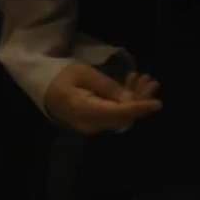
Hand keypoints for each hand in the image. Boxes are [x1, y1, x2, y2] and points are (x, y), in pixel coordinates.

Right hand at [44, 63, 162, 135]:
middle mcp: (90, 124)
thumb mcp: (84, 74)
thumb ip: (108, 87)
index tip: (157, 103)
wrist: (42, 87)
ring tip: (143, 79)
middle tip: (151, 81)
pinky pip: (115, 115)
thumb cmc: (61, 76)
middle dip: (140, 99)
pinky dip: (126, 102)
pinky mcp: (95, 123)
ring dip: (135, 99)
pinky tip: (131, 86)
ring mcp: (92, 126)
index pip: (117, 113)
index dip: (139, 109)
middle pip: (122, 117)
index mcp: (83, 110)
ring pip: (121, 116)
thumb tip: (131, 100)